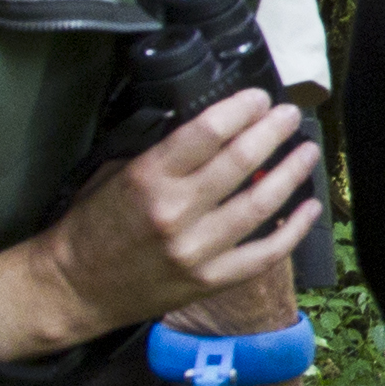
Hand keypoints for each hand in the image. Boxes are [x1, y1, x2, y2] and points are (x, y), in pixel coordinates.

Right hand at [12, 90, 317, 348]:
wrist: (75, 288)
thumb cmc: (92, 226)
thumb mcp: (117, 172)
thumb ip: (163, 152)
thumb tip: (213, 126)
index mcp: (149, 178)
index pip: (208, 132)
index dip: (242, 109)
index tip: (260, 98)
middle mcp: (176, 213)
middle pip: (242, 161)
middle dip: (274, 131)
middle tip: (290, 115)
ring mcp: (197, 250)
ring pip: (262, 204)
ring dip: (292, 173)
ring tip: (307, 152)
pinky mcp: (210, 280)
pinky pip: (265, 254)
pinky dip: (294, 230)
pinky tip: (309, 208)